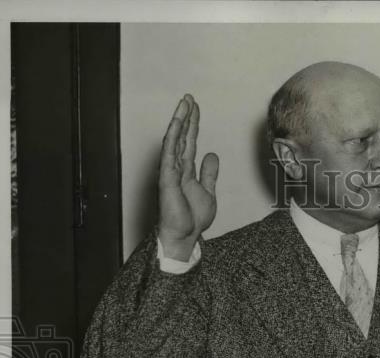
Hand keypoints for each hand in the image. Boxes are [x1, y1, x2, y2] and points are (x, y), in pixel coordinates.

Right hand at [158, 94, 218, 260]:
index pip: (189, 141)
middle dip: (186, 116)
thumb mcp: (208, 192)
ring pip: (174, 140)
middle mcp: (176, 167)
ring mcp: (171, 171)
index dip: (193, 124)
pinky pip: (169, 152)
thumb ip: (209, 173)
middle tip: (189, 98)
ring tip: (184, 103)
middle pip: (182, 136)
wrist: (185, 236)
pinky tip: (176, 123)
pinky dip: (173, 136)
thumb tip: (212, 156)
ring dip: (179, 120)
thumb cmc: (192, 219)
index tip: (196, 108)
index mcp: (186, 170)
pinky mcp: (167, 177)